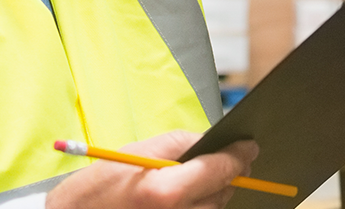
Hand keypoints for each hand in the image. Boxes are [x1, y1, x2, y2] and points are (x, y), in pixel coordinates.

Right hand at [47, 131, 257, 208]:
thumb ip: (180, 143)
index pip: (220, 169)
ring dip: (213, 194)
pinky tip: (189, 198)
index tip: (249, 147)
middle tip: (227, 160)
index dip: (239, 155)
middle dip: (227, 174)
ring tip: (199, 180)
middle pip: (223, 193)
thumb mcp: (136, 152)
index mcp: (165, 191)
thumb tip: (212, 142)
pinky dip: (200, 207)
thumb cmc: (95, 189)